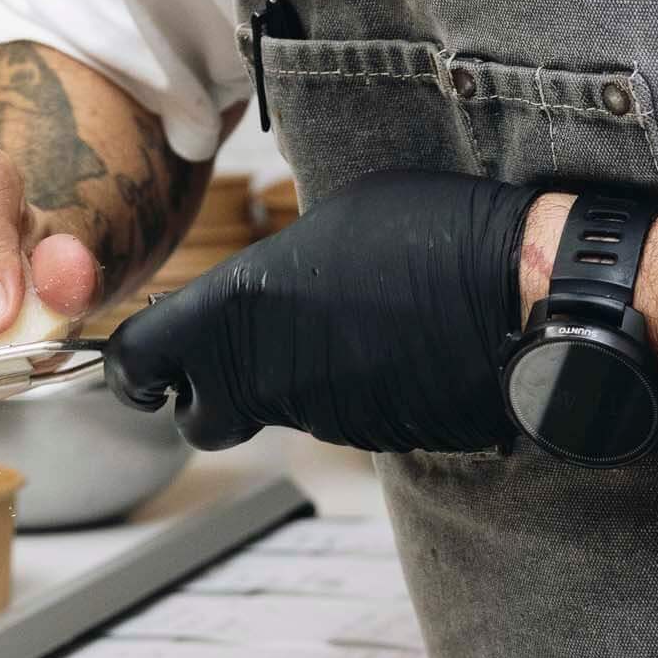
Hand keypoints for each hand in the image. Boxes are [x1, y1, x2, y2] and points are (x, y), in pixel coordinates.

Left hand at [101, 168, 545, 453]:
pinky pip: (329, 416)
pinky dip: (342, 391)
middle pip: (199, 412)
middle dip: (204, 392)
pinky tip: (383, 348)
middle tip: (233, 354)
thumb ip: (274, 267)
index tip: (140, 362)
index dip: (134, 366)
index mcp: (241, 308)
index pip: (141, 361)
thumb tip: (262, 291)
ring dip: (287, 380)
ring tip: (341, 325)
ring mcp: (320, 414)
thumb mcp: (334, 219)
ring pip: (270, 412)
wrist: (524, 297)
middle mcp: (267, 374)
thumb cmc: (432, 234)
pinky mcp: (369, 438)